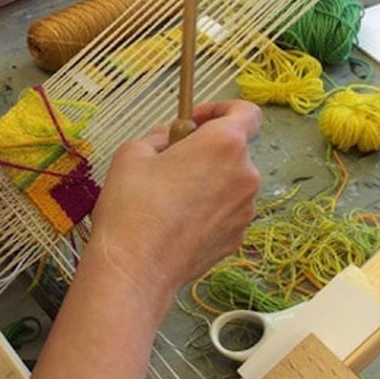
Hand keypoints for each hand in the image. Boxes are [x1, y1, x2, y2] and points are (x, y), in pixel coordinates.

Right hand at [88, 99, 260, 298]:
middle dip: (207, 149)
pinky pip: (228, 211)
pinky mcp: (238, 238)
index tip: (196, 120)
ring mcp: (246, 211)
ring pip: (231, 183)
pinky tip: (179, 222)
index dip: (222, 109)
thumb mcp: (133, 153)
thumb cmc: (132, 207)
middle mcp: (246, 175)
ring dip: (210, 180)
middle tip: (172, 161)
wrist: (136, 270)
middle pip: (235, 150)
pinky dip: (210, 209)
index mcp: (225, 145)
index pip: (247, 112)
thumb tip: (170, 140)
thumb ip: (160, 136)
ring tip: (171, 196)